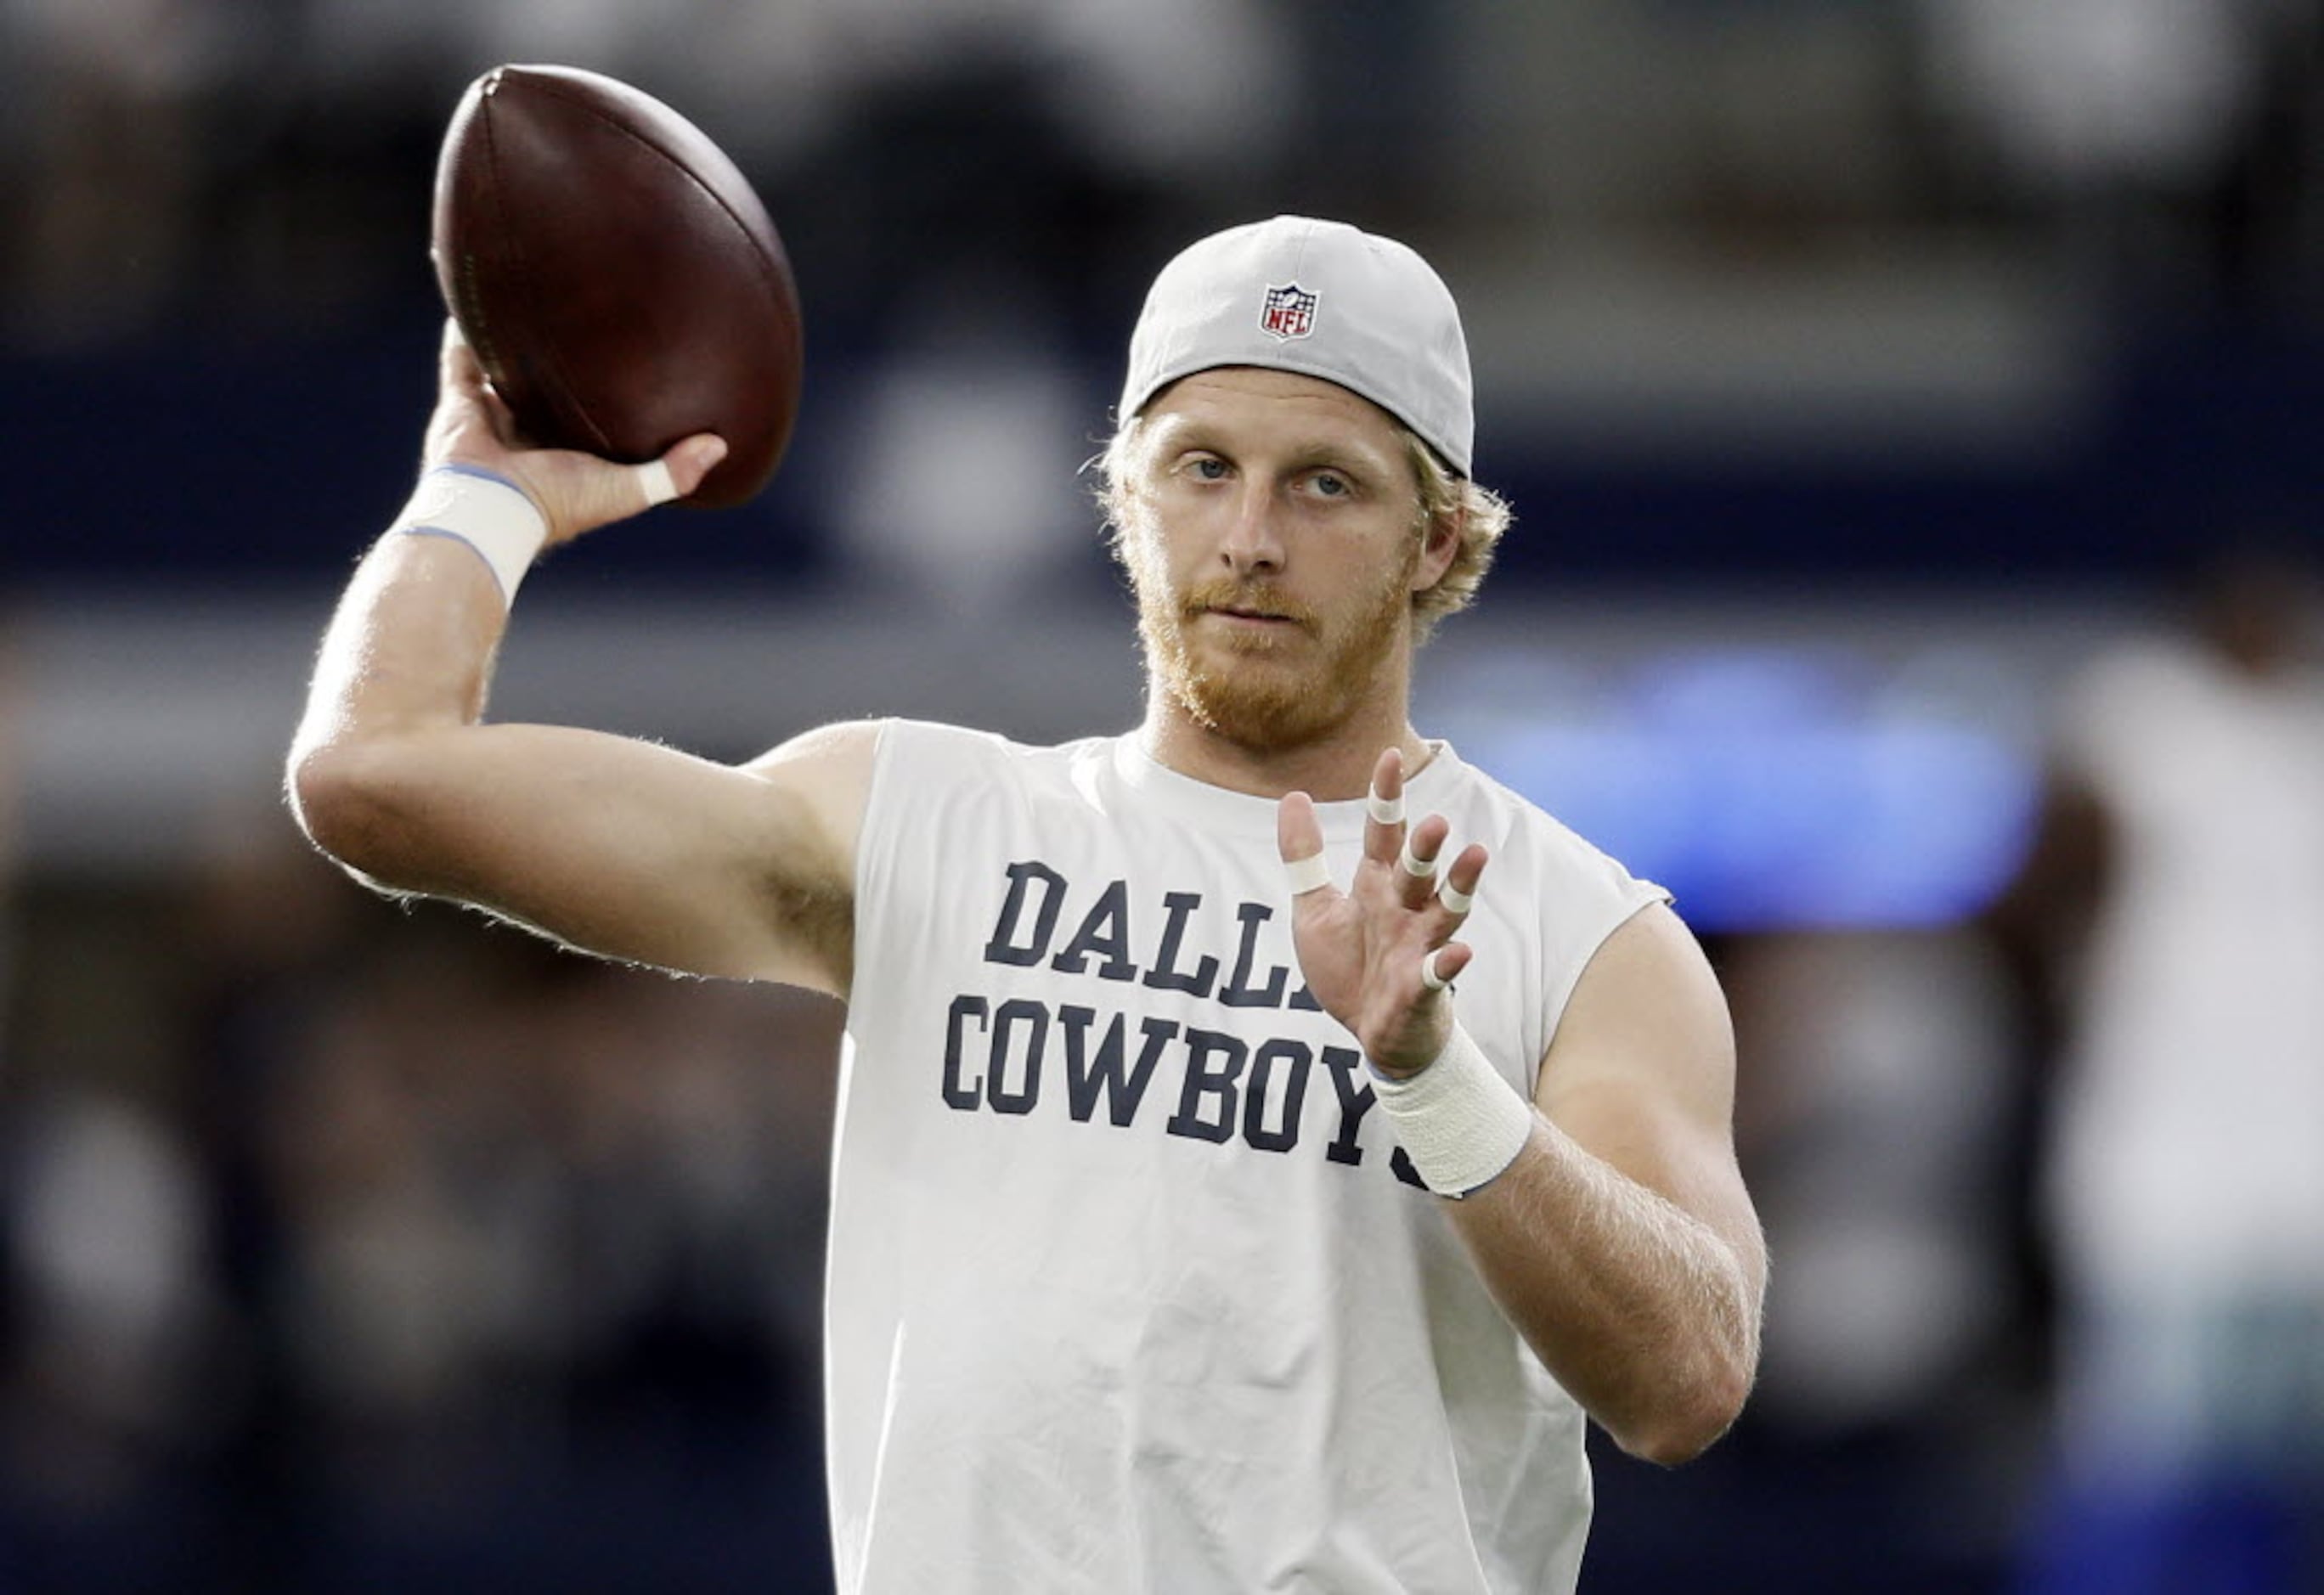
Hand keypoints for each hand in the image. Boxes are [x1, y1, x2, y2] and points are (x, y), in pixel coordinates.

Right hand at [419, 319, 727, 545]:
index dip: (607, 400)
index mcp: (566, 458)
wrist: (491, 510)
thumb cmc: (558, 503)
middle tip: (578, 321)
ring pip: (504, 372)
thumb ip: (671, 472)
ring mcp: (492, 420)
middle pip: (547, 393)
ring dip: (512, 344)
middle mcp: (529, 438)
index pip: (590, 422)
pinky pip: (460, 360)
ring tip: (526, 301)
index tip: (631, 368)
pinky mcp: (459, 405)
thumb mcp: (626, 490)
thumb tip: (721, 445)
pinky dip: (464, 333)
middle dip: (559, 367)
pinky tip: (475, 301)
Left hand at [1277, 747, 1488, 1075]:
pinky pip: (1437, 973)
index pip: (1384, 833)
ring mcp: (1418, 946)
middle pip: (1418, 869)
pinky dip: (1449, 964)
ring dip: (1460, 885)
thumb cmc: (1349, 968)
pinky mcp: (1422, 987)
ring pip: (1445, 910)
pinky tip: (1458, 953)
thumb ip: (1304, 857)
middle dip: (1426, 846)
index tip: (1389, 755)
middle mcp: (1404, 909)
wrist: (1372, 1033)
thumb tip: (1293, 795)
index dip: (1386, 797)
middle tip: (1434, 820)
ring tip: (1478, 855)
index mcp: (1377, 887)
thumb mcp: (1314, 910)